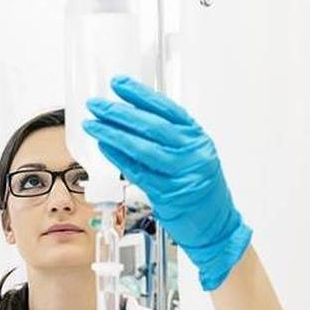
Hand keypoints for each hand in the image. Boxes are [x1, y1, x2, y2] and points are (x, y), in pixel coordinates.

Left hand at [83, 75, 252, 290]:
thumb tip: (131, 119)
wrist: (217, 225)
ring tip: (93, 124)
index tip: (118, 84)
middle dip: (120, 113)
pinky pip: (138, 172)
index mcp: (197, 138)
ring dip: (113, 134)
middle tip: (97, 105)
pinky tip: (104, 146)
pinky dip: (119, 158)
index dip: (141, 95)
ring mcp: (181, 174)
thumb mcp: (193, 156)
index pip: (167, 109)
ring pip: (142, 149)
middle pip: (151, 127)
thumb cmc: (200, 188)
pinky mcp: (169, 194)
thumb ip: (169, 138)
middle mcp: (192, 152)